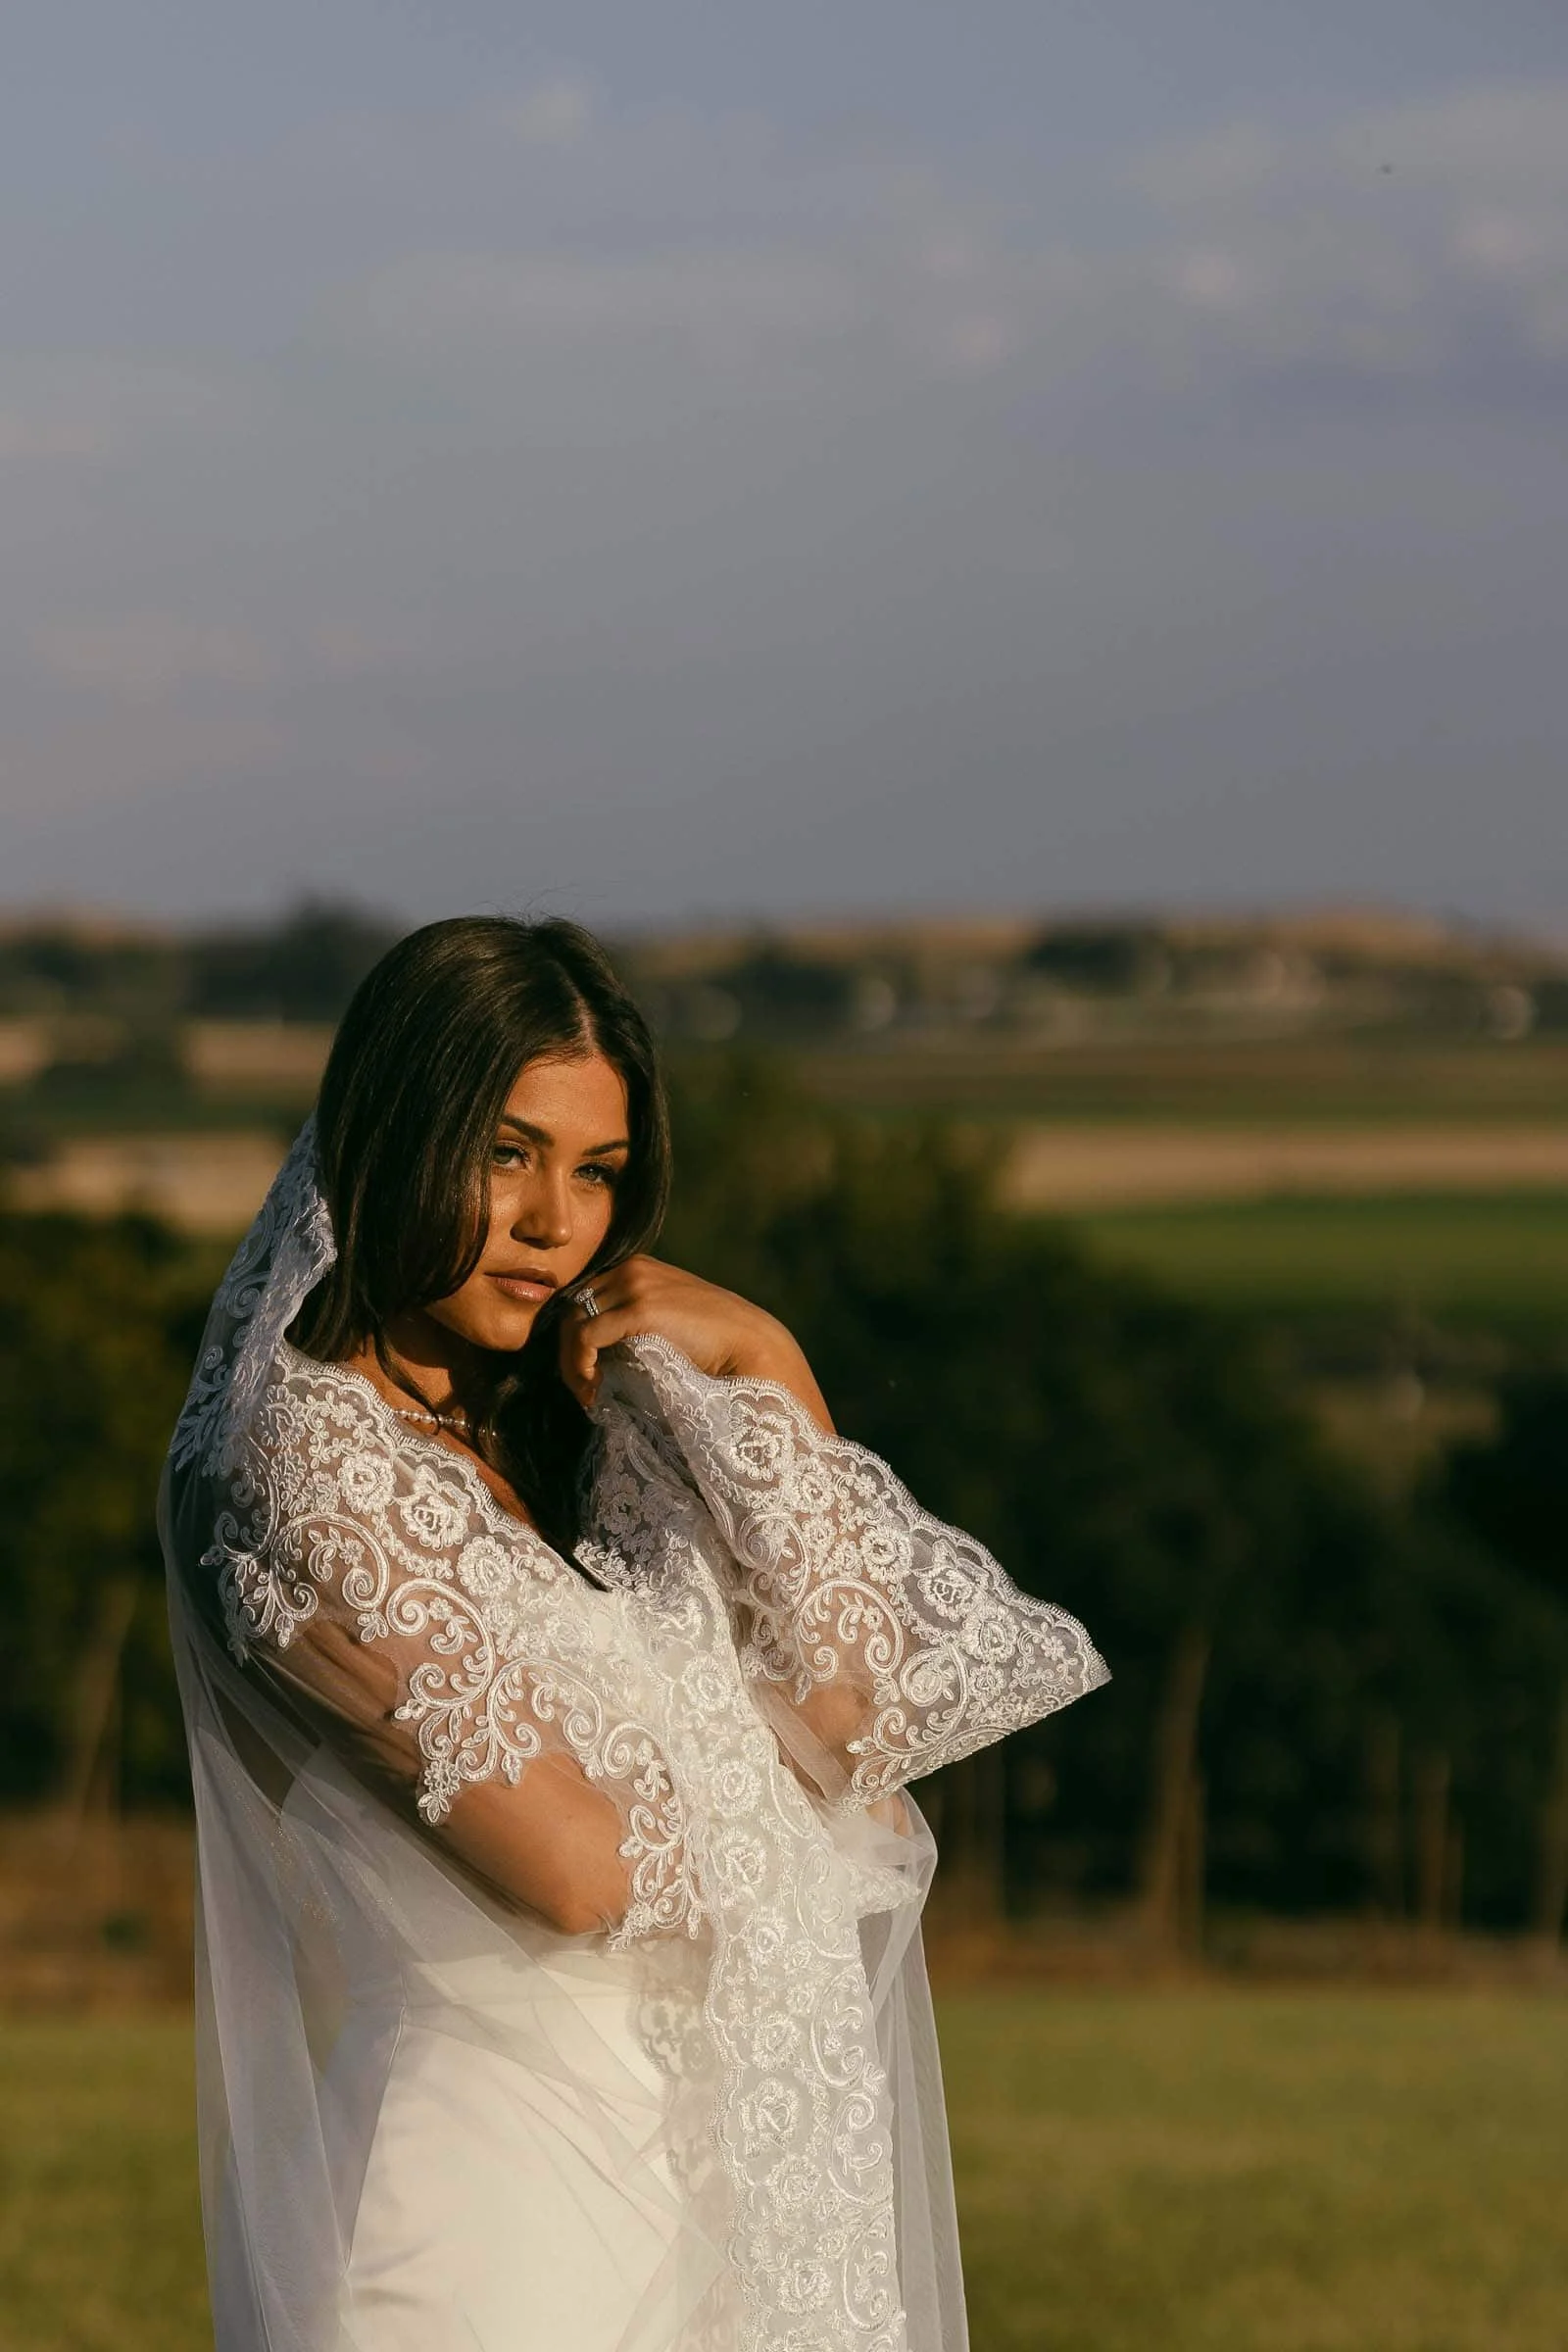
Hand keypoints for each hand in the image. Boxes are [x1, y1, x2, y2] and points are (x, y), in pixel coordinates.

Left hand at [557, 1256, 832, 1429]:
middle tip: (584, 1391)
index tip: (588, 1375)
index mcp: (637, 1267)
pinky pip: (586, 1338)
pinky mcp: (639, 1309)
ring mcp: (634, 1285)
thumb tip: (599, 1351)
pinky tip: (596, 1391)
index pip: (583, 1299)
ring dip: (573, 1366)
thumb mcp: (669, 1317)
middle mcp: (630, 1268)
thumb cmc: (713, 1342)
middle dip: (569, 1354)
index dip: (576, 1340)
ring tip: (590, 1396)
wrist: (750, 1344)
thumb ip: (637, 1318)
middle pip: (572, 1310)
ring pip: (573, 1325)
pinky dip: (582, 1368)